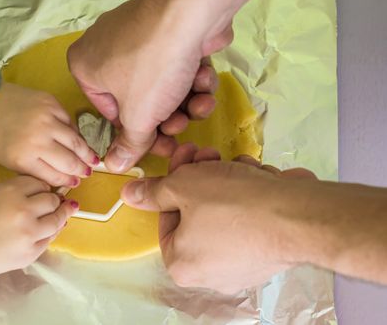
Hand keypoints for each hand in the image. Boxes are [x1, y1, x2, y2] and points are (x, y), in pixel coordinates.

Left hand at [0, 82, 99, 186]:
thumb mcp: (10, 162)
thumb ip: (36, 170)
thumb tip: (63, 176)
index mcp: (25, 158)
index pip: (56, 175)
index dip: (68, 181)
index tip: (75, 182)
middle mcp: (38, 139)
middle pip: (69, 160)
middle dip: (82, 169)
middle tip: (89, 172)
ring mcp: (46, 119)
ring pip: (75, 140)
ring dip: (85, 152)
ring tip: (92, 159)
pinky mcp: (51, 103)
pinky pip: (69, 121)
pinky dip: (74, 131)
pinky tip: (76, 139)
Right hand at [0, 176, 78, 295]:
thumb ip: (19, 192)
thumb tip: (48, 194)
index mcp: (11, 191)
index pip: (40, 183)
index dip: (41, 187)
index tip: (41, 191)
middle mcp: (24, 210)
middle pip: (52, 201)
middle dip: (52, 201)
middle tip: (51, 203)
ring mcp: (29, 234)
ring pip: (57, 220)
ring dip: (60, 216)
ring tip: (63, 213)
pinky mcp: (30, 253)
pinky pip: (49, 239)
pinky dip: (49, 233)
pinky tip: (46, 230)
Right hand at [68, 0, 272, 172]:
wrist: (192, 14)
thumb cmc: (152, 64)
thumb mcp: (138, 116)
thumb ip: (129, 144)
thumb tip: (114, 166)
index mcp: (85, 68)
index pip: (109, 114)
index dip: (137, 133)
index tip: (158, 144)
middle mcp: (105, 49)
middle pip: (138, 101)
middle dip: (165, 119)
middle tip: (181, 127)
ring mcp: (136, 38)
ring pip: (160, 85)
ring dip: (184, 101)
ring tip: (199, 103)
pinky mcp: (165, 32)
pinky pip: (174, 64)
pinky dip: (191, 77)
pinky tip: (203, 78)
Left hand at [121, 143, 315, 293]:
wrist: (299, 217)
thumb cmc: (234, 203)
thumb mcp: (184, 186)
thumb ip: (154, 191)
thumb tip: (129, 195)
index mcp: (181, 264)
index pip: (167, 216)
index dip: (174, 181)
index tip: (185, 157)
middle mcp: (210, 273)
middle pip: (197, 213)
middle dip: (203, 176)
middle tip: (209, 155)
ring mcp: (242, 266)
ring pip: (225, 211)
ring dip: (229, 181)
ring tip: (242, 167)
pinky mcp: (268, 254)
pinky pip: (250, 220)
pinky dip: (253, 196)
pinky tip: (261, 179)